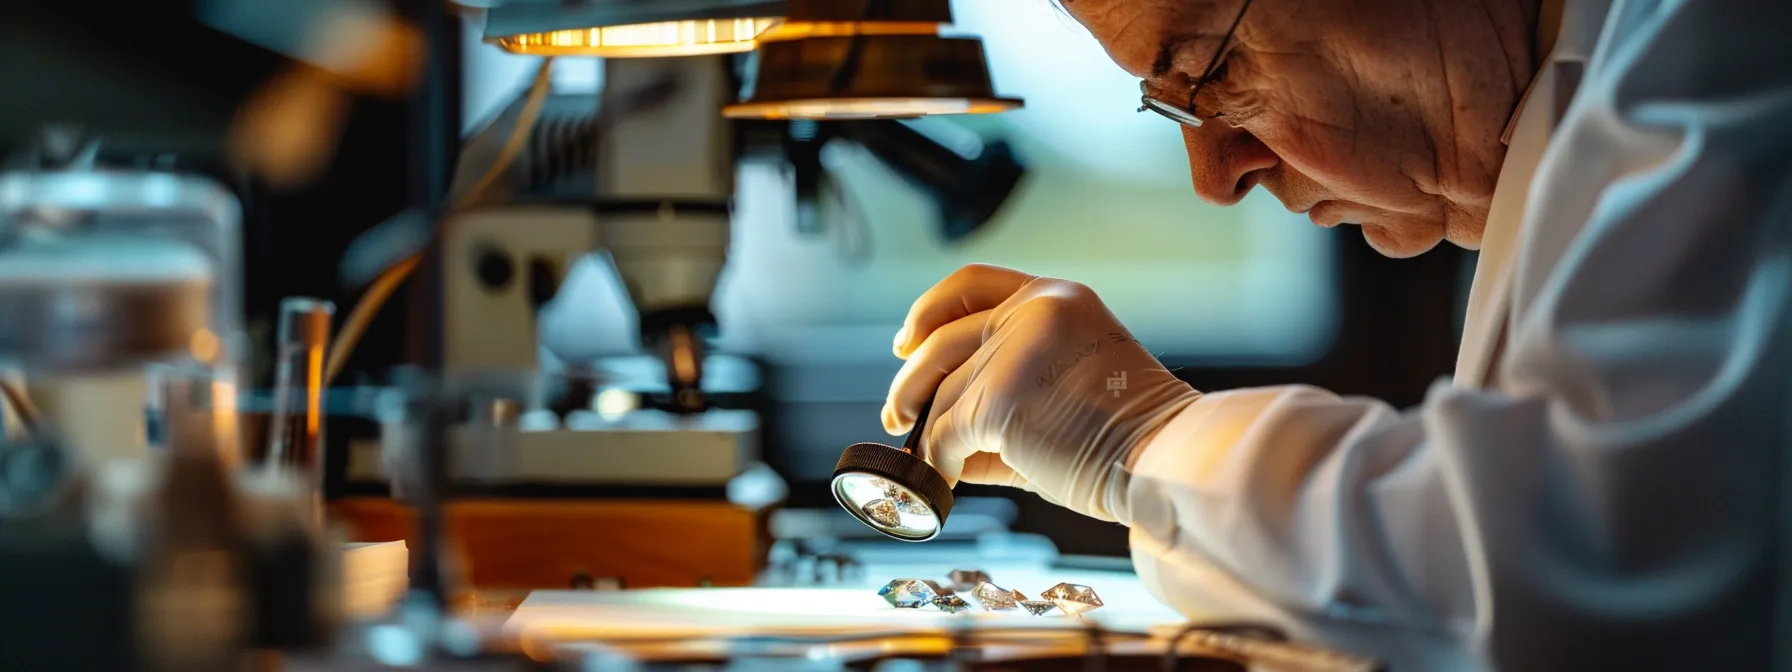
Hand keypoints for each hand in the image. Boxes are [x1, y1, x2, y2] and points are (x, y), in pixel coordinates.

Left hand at [883, 264, 1200, 522]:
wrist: (1165, 459)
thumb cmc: (1126, 435)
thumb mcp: (1067, 379)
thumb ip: (1006, 381)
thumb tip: (938, 424)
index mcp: (1053, 298)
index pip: (970, 284)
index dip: (928, 311)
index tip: (906, 342)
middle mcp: (1031, 312)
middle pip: (940, 342)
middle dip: (909, 383)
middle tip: (897, 415)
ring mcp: (1013, 352)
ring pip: (942, 395)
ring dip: (926, 433)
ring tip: (929, 460)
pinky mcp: (998, 399)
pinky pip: (946, 433)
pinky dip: (939, 461)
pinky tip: (945, 479)